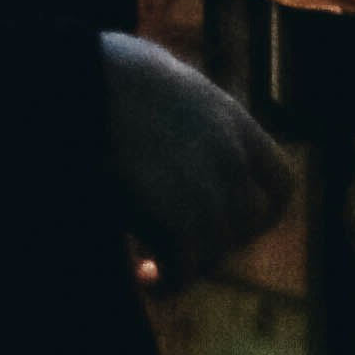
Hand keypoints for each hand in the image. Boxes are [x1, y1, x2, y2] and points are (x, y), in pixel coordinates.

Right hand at [99, 31, 295, 288]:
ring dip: (188, 263)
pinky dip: (168, 282)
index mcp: (231, 121)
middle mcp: (230, 156)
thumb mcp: (162, 79)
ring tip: (150, 267)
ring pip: (216, 247)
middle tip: (177, 245)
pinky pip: (185, 269)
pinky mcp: (177, 218)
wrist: (75, 81)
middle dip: (217, 240)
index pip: (279, 183)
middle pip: (247, 222)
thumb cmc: (102, 72)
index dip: (259, 211)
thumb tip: (168, 115)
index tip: (225, 221)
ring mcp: (208, 188)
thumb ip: (183, 110)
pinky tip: (142, 277)